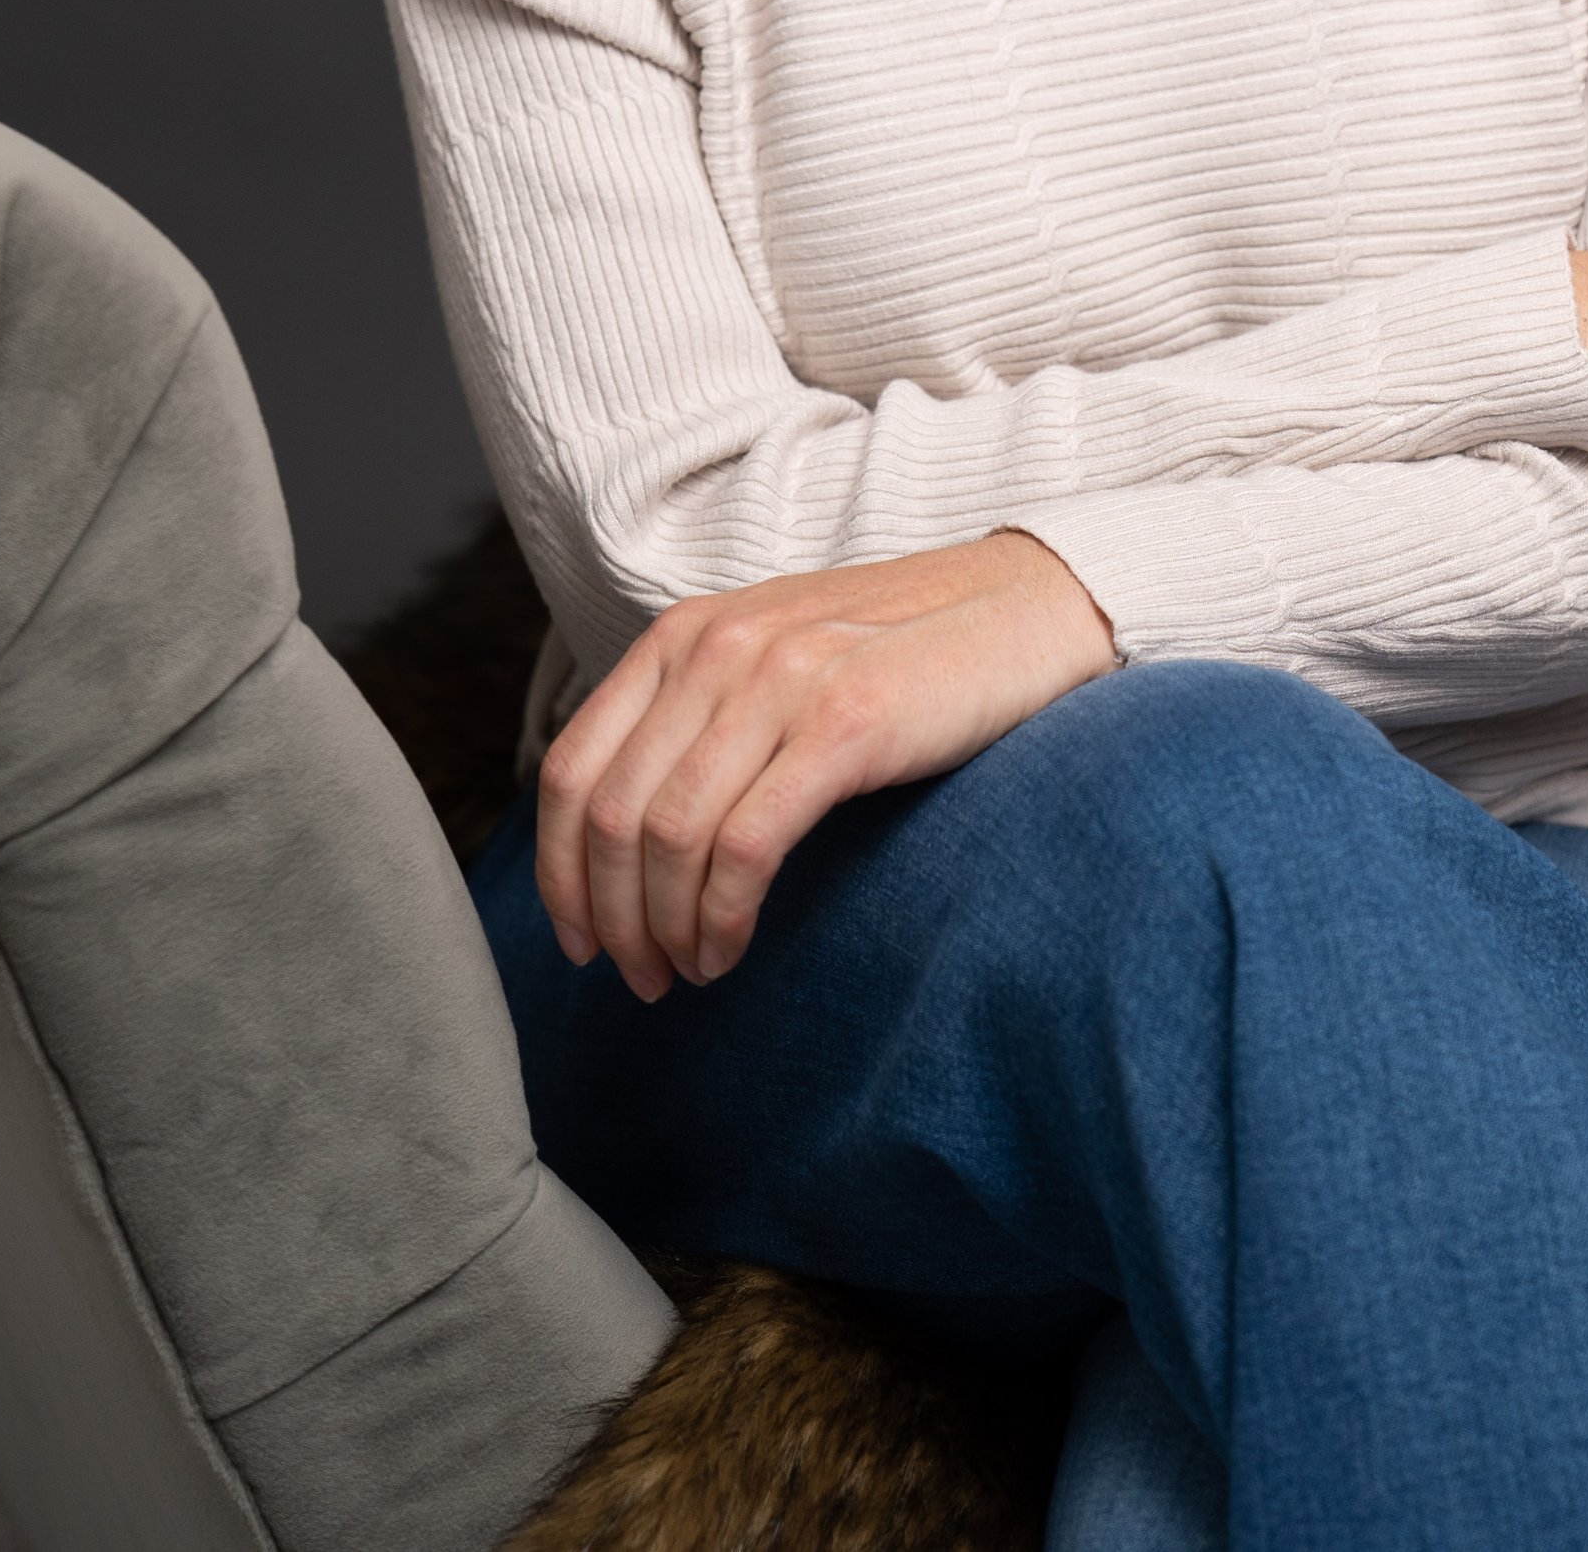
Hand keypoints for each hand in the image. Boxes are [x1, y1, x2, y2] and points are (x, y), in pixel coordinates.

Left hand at [537, 529, 1115, 1000]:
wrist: (1030, 608)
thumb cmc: (903, 655)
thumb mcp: (776, 662)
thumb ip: (699, 718)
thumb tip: (622, 839)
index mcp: (685, 634)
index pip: (568, 766)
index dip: (557, 873)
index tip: (580, 942)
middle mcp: (717, 647)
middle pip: (608, 815)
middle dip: (611, 920)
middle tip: (640, 979)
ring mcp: (781, 680)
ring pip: (667, 837)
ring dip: (663, 930)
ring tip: (691, 971)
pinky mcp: (844, 723)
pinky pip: (743, 846)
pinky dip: (721, 917)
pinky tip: (731, 949)